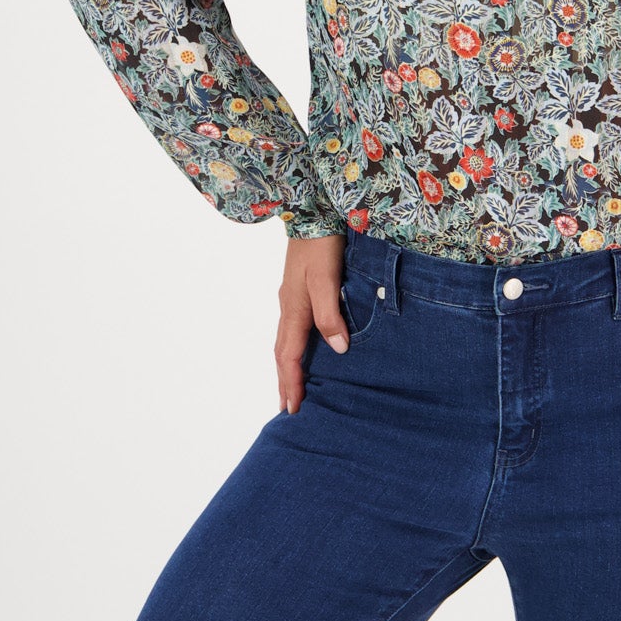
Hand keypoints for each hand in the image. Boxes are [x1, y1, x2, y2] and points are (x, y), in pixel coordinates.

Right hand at [276, 234, 346, 412]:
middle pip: (282, 353)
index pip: (288, 356)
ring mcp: (291, 299)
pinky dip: (294, 349)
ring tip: (291, 388)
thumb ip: (330, 314)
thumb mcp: (326, 279)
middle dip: (284, 382)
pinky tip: (303, 351)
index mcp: (293, 309)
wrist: (311, 212)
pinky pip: (293, 330)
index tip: (294, 408)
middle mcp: (288, 307)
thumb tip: (338, 348)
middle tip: (287, 408)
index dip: (292, 382)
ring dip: (287, 368)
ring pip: (285, 342)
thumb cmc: (321, 244)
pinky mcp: (298, 291)